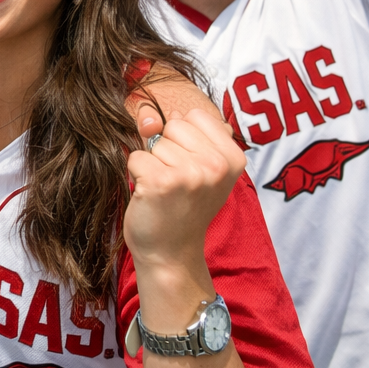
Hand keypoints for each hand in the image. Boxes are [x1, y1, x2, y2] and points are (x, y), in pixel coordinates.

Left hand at [122, 106, 244, 268]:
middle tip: (177, 182)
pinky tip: (151, 196)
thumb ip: (188, 135)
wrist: (171, 252)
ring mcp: (190, 174)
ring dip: (153, 164)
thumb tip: (155, 115)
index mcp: (233, 158)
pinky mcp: (162, 182)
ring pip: (154, 142)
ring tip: (166, 191)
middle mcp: (216, 165)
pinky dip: (136, 174)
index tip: (191, 167)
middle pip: (174, 125)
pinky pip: (136, 157)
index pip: (195, 116)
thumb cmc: (183, 206)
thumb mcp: (201, 168)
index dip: (185, 138)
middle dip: (168, 149)